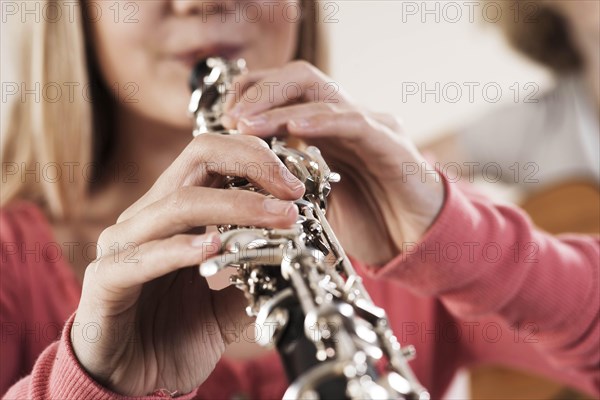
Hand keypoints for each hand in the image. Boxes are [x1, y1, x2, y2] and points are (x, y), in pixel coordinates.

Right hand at [72, 134, 304, 395]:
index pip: (216, 156)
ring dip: (233, 206)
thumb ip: (256, 277)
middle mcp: (150, 217)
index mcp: (178, 213)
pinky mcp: (104, 281)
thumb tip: (299, 256)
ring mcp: (123, 245)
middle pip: (198, 158)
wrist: (134, 383)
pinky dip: (178, 250)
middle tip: (292, 191)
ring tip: (277, 219)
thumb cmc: (177, 335)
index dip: (257, 159)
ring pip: (177, 204)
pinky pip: (140, 257)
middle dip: (252, 164)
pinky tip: (211, 248)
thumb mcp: (229, 304)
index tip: (297, 187)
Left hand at [222, 61, 444, 264]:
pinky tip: (295, 127)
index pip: (285, 91)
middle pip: (299, 78)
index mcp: (327, 130)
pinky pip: (354, 123)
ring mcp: (371, 127)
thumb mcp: (313, 203)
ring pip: (321, 94)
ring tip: (247, 122)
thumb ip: (285, 186)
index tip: (223, 120)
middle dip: (259, 91)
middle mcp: (346, 119)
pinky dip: (323, 121)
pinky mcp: (391, 145)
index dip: (251, 95)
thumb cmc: (367, 223)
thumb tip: (240, 184)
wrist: (415, 245)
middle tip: (230, 117)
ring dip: (279, 105)